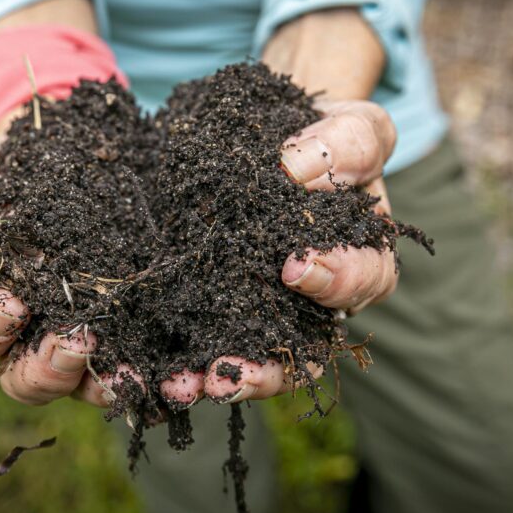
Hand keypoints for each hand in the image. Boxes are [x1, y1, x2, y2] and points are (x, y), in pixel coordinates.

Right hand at [0, 112, 138, 407]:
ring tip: (131, 368)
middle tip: (76, 340)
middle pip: (28, 380)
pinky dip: (161, 376)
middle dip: (49, 368)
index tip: (12, 305)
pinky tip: (186, 375)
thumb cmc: (16, 172)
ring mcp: (83, 341)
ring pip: (86, 385)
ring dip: (105, 383)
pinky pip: (143, 366)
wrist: (73, 154)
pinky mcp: (131, 334)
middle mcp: (32, 337)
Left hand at [201, 7, 396, 403]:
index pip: (362, 282)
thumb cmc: (326, 135)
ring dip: (213, 378)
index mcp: (362, 260)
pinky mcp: (219, 302)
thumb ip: (346, 146)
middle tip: (224, 377)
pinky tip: (149, 367)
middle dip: (263, 372)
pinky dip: (177, 357)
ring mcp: (265, 306)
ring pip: (248, 358)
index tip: (292, 265)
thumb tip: (295, 170)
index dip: (334, 281)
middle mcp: (315, 301)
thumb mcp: (354, 126)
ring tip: (178, 385)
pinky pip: (202, 337)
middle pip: (301, 352)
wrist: (278, 134)